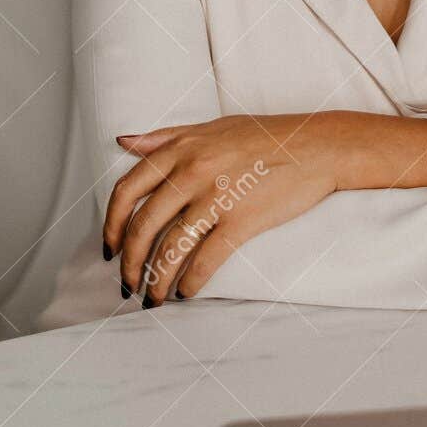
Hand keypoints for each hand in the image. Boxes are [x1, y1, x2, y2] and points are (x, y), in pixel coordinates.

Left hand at [105, 109, 426, 301]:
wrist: (317, 145)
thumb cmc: (265, 135)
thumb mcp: (211, 127)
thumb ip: (165, 137)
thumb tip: (123, 142)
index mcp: (180, 149)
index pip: (127, 190)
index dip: (111, 224)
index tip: (109, 248)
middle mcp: (192, 171)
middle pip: (143, 226)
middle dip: (129, 263)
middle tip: (126, 285)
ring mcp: (217, 196)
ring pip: (170, 248)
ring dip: (156, 281)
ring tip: (153, 299)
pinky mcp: (242, 220)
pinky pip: (206, 259)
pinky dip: (190, 282)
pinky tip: (185, 294)